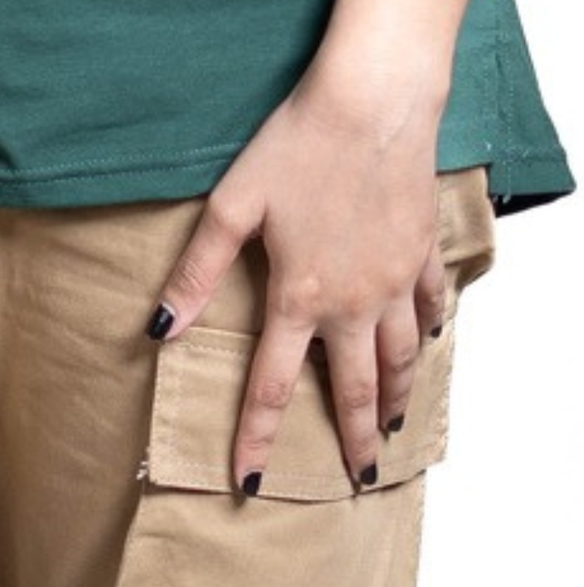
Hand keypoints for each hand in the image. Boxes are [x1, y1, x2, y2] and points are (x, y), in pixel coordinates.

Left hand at [150, 66, 446, 495]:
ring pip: (400, 358)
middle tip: (358, 476)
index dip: (258, 436)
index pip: (272, 383)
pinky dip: (428, 332)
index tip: (250, 481)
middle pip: (355, 388)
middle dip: (354, 439)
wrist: (371, 105)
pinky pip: (429, 307)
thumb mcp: (232, 204)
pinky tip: (425, 340)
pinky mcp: (421, 252)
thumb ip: (197, 271)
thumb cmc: (295, 145)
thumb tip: (159, 329)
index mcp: (300, 295)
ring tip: (390, 425)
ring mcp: (395, 280)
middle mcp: (353, 302)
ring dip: (395, 396)